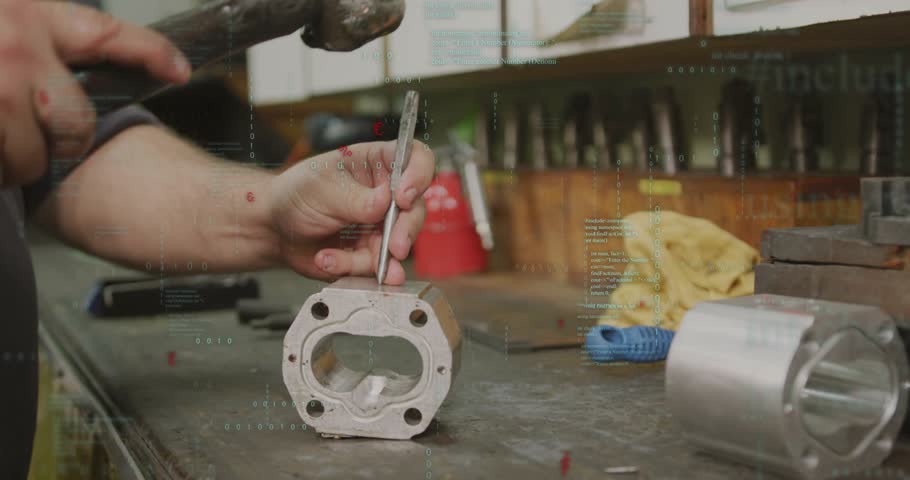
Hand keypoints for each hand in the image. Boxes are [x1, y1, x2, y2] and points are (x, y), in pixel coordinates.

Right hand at [0, 0, 189, 185]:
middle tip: (36, 137)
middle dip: (64, 141)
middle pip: (78, 122)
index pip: (109, 36)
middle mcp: (18, 48)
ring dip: (14, 160)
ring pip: (33, 156)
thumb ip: (38, 46)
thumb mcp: (0, 20)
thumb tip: (72, 84)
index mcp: (31, 17)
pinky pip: (2, 166)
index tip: (180, 70)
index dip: (152, 54)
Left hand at [268, 141, 434, 284]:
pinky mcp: (370, 253)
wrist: (274, 230)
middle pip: (416, 210)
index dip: (418, 175)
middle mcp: (386, 194)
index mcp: (378, 163)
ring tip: (344, 260)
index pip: (416, 159)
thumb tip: (386, 201)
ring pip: (398, 245)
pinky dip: (350, 267)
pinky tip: (328, 259)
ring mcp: (381, 226)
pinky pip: (373, 266)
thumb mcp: (323, 189)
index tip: (404, 197)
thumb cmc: (296, 194)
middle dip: (405, 231)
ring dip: (375, 259)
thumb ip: (357, 198)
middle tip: (395, 246)